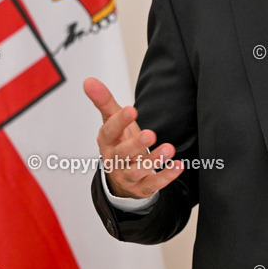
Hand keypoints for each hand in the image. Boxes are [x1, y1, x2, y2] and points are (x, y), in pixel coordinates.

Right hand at [83, 77, 183, 198]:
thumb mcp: (112, 120)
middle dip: (135, 144)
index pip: (110, 131)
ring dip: (154, 160)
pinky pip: (154, 184)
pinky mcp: (142, 187)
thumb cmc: (118, 142)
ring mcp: (127, 175)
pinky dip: (166, 175)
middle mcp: (115, 160)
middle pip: (122, 153)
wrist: (120, 176)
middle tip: (151, 134)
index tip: (131, 110)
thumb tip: (89, 80)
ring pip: (138, 171)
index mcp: (107, 141)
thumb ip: (104, 101)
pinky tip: (178, 165)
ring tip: (169, 149)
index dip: (120, 121)